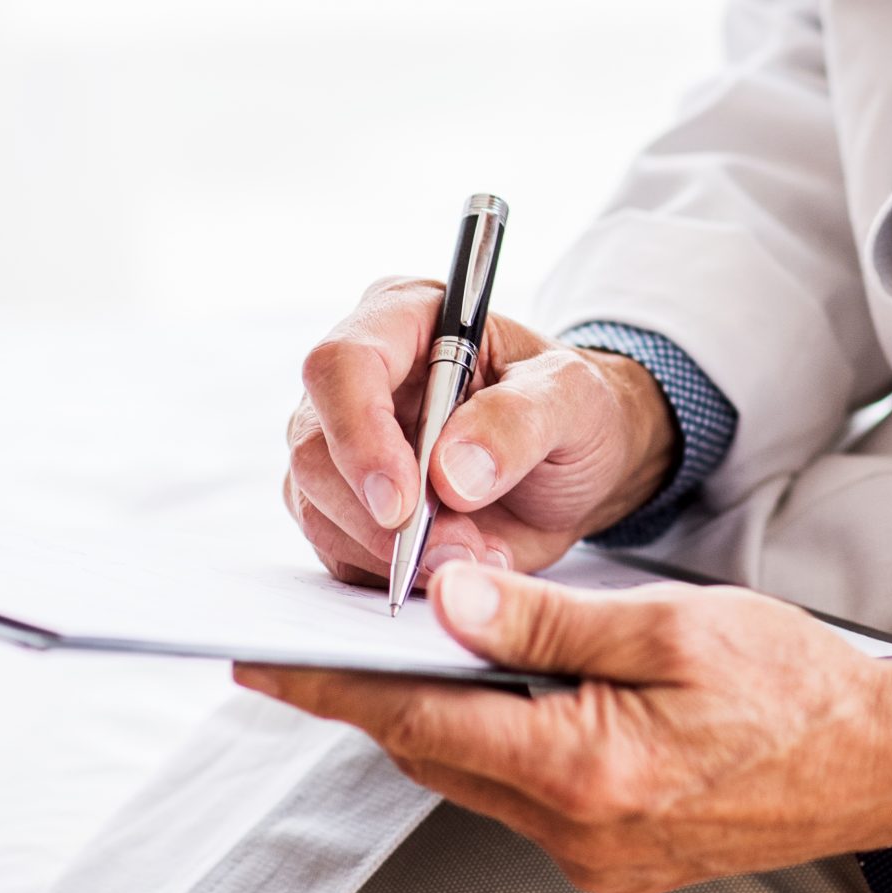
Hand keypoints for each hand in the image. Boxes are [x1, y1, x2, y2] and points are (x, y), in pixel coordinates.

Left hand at [236, 565, 891, 892]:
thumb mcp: (668, 624)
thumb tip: (447, 602)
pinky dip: (494, 746)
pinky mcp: (616, 864)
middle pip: (434, 755)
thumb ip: (548, 621)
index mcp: (583, 769)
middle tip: (313, 640)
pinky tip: (496, 699)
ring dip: (435, 720)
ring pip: (475, 778)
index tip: (256, 659)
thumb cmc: (791, 683)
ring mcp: (594, 860)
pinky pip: (523, 800)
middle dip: (372, 698)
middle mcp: (575, 833)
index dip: (330, 686)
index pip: (420, 720)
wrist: (881, 763)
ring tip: (398, 656)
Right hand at [286, 283, 681, 583]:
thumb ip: (520, 422)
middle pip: (315, 448)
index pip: (343, 366)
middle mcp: (359, 379)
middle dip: (383, 516)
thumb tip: (450, 473)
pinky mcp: (345, 507)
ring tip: (478, 550)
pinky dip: (392, 573)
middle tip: (460, 546)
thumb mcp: (574, 400)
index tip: (405, 504)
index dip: (361, 435)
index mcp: (404, 319)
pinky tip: (455, 561)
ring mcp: (343, 445)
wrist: (576, 469)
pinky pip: (338, 551)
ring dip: (394, 552)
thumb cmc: (572, 413)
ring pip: (317, 508)